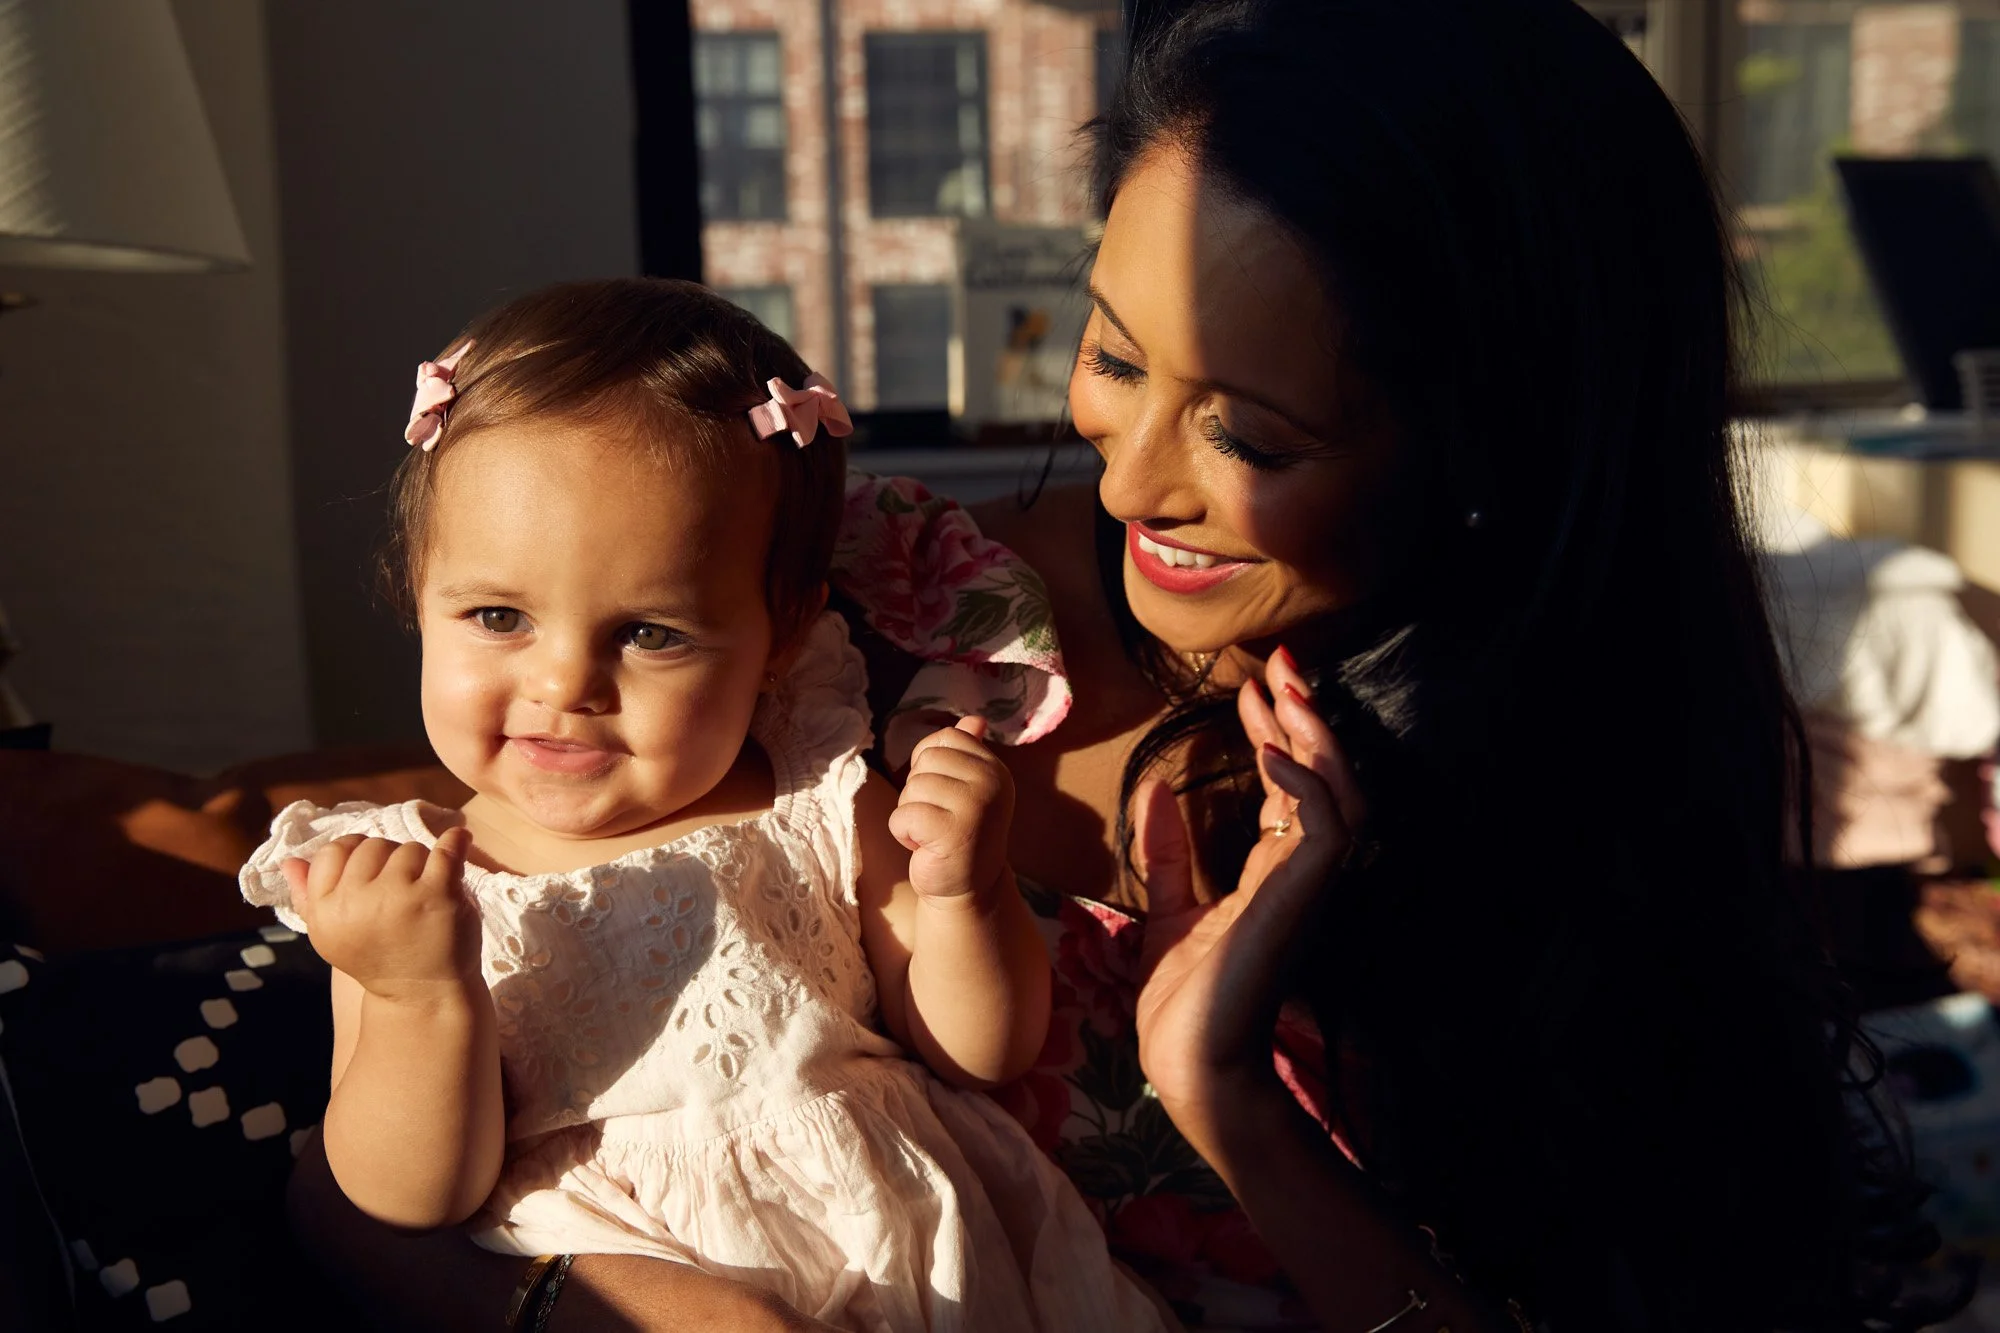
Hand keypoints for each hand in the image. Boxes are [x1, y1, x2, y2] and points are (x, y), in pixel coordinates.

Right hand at [283, 827, 477, 1003]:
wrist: (422, 995)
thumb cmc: (379, 958)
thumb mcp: (334, 934)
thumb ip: (309, 898)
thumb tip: (289, 862)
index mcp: (326, 912)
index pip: (332, 852)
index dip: (353, 854)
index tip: (372, 870)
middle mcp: (356, 903)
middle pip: (372, 846)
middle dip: (389, 860)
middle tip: (401, 889)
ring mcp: (398, 897)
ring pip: (408, 849)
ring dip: (420, 864)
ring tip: (422, 894)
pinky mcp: (436, 895)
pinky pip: (446, 851)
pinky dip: (455, 842)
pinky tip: (458, 839)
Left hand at [888, 716, 1014, 902]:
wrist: (967, 890)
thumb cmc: (958, 834)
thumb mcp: (965, 789)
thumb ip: (967, 753)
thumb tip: (975, 720)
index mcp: (996, 768)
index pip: (945, 739)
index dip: (930, 767)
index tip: (946, 797)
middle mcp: (992, 783)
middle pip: (925, 762)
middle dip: (918, 793)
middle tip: (939, 820)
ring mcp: (976, 806)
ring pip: (912, 788)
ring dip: (911, 815)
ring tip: (933, 835)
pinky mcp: (954, 831)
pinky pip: (903, 815)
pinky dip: (904, 834)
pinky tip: (926, 848)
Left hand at [1132, 649, 1366, 1160]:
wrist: (1189, 1066)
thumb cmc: (1182, 1004)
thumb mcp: (1164, 911)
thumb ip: (1166, 853)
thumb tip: (1156, 790)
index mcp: (1272, 876)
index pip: (1291, 789)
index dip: (1278, 735)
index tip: (1251, 688)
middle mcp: (1298, 877)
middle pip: (1325, 781)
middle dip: (1306, 719)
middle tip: (1282, 666)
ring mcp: (1303, 890)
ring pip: (1340, 798)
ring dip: (1317, 741)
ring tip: (1286, 694)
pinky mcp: (1295, 903)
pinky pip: (1323, 833)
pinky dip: (1305, 788)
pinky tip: (1273, 755)